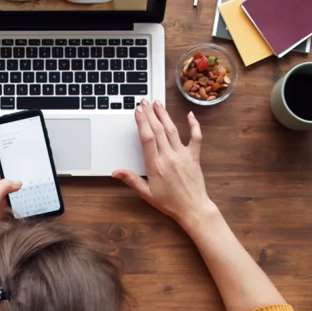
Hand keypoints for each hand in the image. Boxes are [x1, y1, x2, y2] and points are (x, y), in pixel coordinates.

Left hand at [0, 152, 21, 242]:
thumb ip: (4, 188)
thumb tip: (17, 182)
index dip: (3, 148)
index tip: (15, 143)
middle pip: (6, 168)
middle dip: (16, 164)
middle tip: (30, 159)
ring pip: (11, 181)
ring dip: (20, 179)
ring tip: (33, 174)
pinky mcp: (2, 203)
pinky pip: (13, 194)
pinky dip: (21, 193)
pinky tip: (30, 192)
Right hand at [113, 100, 216, 226]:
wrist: (193, 209)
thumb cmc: (169, 203)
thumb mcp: (146, 194)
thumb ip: (131, 180)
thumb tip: (115, 172)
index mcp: (156, 166)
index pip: (147, 138)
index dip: (142, 122)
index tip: (137, 111)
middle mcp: (169, 157)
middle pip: (158, 130)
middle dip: (150, 114)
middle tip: (144, 101)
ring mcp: (183, 155)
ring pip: (172, 130)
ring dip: (164, 115)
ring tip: (157, 103)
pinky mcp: (194, 157)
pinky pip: (196, 138)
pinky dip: (194, 125)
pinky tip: (190, 115)